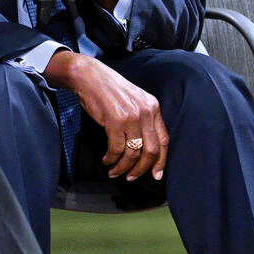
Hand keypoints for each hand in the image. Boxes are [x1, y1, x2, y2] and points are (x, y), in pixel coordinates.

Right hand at [44, 51, 168, 181]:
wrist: (88, 75)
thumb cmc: (108, 89)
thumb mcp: (133, 100)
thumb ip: (143, 118)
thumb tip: (143, 146)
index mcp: (153, 107)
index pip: (164, 140)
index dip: (161, 161)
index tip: (156, 174)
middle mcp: (146, 112)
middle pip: (151, 150)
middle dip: (141, 169)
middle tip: (132, 177)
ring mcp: (131, 117)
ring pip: (133, 153)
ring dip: (123, 167)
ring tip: (115, 172)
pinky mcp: (115, 121)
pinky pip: (117, 148)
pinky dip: (112, 158)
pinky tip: (107, 160)